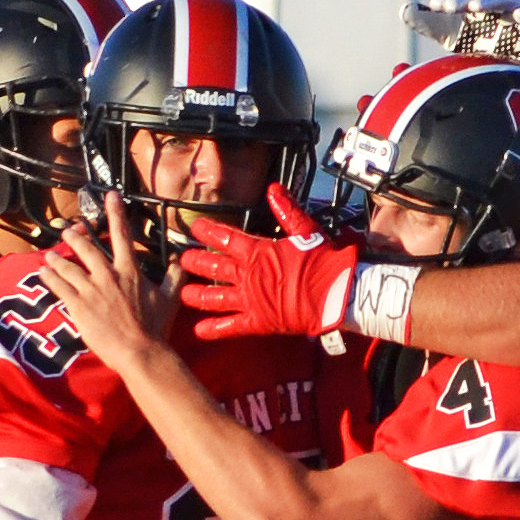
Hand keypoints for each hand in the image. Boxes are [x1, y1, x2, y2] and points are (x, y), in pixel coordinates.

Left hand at [33, 194, 181, 366]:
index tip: (110, 195)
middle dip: (75, 237)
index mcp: (129, 271)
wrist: (140, 352)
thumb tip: (180, 260)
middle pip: (86, 248)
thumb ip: (174, 276)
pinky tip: (43, 273)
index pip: (122, 234)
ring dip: (57, 258)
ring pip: (67, 266)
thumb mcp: (170, 299)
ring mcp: (90, 290)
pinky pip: (58, 286)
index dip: (115, 212)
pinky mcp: (78, 306)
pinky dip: (49, 277)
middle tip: (67, 231)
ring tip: (50, 254)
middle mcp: (108, 275)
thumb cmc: (155, 328)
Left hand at [174, 187, 358, 344]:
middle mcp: (248, 275)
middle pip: (214, 267)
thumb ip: (287, 210)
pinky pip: (231, 327)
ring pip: (216, 297)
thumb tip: (273, 188)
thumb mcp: (306, 231)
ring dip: (199, 296)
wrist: (335, 293)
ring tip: (184, 295)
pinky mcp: (258, 321)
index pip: (225, 238)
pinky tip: (199, 331)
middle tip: (184, 260)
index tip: (195, 228)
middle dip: (197, 263)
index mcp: (257, 251)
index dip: (208, 232)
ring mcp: (250, 299)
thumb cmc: (323, 261)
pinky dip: (215, 329)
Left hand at [406, 0, 519, 66]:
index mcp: (477, 0)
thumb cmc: (480, 46)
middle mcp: (497, 2)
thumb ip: (429, 23)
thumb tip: (406, 10)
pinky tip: (517, 18)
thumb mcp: (451, 35)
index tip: (436, 6)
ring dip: (490, 1)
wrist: (510, 72)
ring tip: (475, 7)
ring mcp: (517, 13)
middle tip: (448, 8)